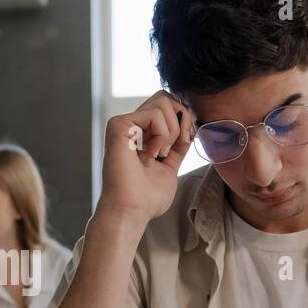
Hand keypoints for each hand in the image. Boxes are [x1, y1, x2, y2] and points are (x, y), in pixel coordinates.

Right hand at [98, 90, 193, 223]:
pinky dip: (162, 134)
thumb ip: (177, 147)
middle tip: (177, 144)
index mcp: (142, 135)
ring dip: (171, 131)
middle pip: (166, 97)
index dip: (184, 119)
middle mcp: (132, 126)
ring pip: (163, 101)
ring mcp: (124, 124)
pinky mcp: (119, 125)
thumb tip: (188, 128)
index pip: (168, 107)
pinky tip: (152, 153)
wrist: (131, 211)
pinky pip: (155, 113)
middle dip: (182, 118)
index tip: (185, 142)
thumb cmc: (147, 198)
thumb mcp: (171, 167)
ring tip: (160, 153)